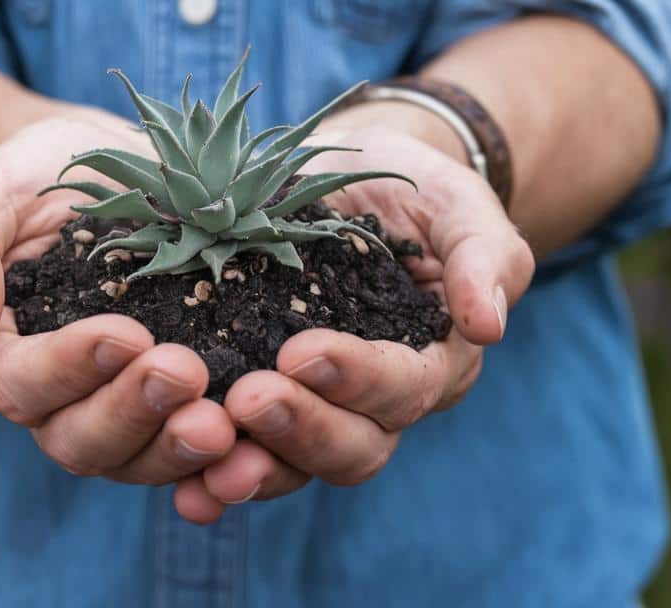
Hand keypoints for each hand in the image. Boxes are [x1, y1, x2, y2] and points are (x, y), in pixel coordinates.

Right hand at [0, 110, 235, 488]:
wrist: (103, 169)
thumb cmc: (28, 180)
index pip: (19, 383)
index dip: (68, 368)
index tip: (124, 334)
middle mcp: (55, 400)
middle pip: (79, 439)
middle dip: (133, 413)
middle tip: (186, 374)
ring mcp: (118, 407)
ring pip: (139, 459)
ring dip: (181, 448)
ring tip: (229, 422)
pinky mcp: (176, 404)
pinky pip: (194, 448)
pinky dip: (226, 461)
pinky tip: (260, 450)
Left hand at [177, 106, 534, 513]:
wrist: (344, 178)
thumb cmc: (412, 189)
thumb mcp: (456, 203)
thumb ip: (483, 257)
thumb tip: (488, 326)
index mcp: (432, 362)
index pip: (404, 388)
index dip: (357, 378)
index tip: (301, 352)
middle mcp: (376, 404)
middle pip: (352, 446)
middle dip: (299, 429)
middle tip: (246, 400)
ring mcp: (314, 410)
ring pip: (294, 465)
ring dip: (251, 468)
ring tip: (204, 456)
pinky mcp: (258, 401)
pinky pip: (240, 453)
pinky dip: (209, 476)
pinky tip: (182, 492)